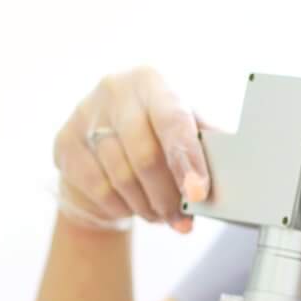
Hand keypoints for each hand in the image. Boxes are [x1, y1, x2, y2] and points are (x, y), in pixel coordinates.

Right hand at [53, 68, 212, 233]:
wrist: (100, 142)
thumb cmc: (152, 132)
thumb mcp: (182, 127)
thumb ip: (204, 141)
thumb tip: (236, 165)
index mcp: (152, 81)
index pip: (173, 122)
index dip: (187, 161)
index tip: (197, 193)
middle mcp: (115, 90)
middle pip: (145, 156)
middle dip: (166, 197)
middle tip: (179, 219)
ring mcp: (84, 114)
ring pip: (121, 177)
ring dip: (145, 206)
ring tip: (158, 214)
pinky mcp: (65, 141)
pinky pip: (97, 188)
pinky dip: (119, 206)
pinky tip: (129, 206)